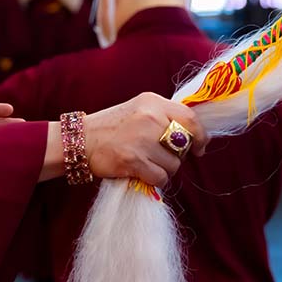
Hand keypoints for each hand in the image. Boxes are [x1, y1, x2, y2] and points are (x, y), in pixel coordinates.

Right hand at [83, 92, 208, 187]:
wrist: (80, 140)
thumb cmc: (113, 127)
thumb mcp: (139, 109)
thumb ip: (165, 116)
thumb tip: (197, 136)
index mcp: (153, 102)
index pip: (191, 118)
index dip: (201, 136)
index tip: (200, 147)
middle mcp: (149, 117)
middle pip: (186, 143)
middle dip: (180, 155)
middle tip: (165, 156)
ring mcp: (142, 139)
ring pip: (175, 164)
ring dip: (165, 169)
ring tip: (148, 163)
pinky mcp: (133, 160)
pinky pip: (161, 177)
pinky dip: (155, 179)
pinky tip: (143, 173)